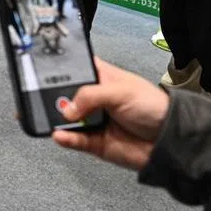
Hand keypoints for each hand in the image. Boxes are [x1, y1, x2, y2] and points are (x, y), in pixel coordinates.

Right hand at [51, 58, 169, 170]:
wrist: (169, 141)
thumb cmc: (152, 107)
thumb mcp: (122, 92)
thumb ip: (91, 96)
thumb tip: (67, 109)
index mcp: (101, 79)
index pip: (76, 69)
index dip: (61, 70)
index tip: (42, 71)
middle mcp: (93, 99)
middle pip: (65, 95)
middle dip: (52, 96)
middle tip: (40, 97)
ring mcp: (92, 120)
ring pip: (66, 119)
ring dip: (56, 118)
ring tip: (50, 117)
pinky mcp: (93, 142)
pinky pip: (74, 140)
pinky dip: (65, 138)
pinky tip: (59, 134)